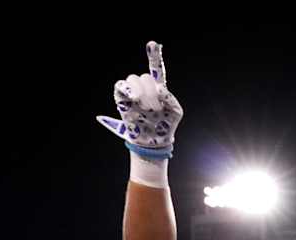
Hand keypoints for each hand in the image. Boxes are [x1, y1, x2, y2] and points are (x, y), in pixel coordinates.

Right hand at [97, 41, 181, 159]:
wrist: (154, 140)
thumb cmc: (165, 125)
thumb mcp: (175, 110)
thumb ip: (170, 97)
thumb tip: (158, 89)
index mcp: (158, 88)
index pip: (156, 68)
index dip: (153, 55)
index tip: (152, 43)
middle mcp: (144, 87)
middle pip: (144, 76)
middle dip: (151, 92)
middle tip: (155, 108)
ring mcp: (132, 92)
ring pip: (133, 79)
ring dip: (142, 93)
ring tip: (147, 108)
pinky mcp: (122, 98)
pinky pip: (120, 85)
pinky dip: (127, 89)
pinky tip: (134, 97)